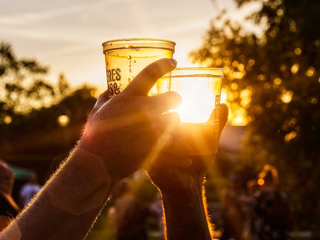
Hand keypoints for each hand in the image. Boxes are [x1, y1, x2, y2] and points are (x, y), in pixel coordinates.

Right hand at [78, 58, 180, 182]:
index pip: (150, 73)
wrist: (99, 163)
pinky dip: (168, 137)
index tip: (173, 63)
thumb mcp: (98, 111)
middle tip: (169, 104)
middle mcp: (143, 110)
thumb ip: (106, 98)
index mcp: (128, 97)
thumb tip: (110, 90)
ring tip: (161, 125)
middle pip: (174, 97)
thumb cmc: (95, 136)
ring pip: (176, 118)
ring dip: (171, 120)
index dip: (164, 65)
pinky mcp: (157, 145)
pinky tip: (162, 139)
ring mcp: (152, 128)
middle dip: (174, 99)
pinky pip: (173, 137)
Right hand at [147, 104, 228, 197]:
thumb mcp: (208, 141)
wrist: (190, 184)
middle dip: (175, 132)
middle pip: (158, 128)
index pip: (163, 116)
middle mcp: (156, 139)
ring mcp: (152, 152)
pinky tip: (188, 162)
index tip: (188, 126)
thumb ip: (215, 123)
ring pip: (158, 143)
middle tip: (189, 140)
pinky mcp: (151, 166)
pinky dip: (174, 160)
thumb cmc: (196, 160)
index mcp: (167, 129)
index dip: (174, 118)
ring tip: (189, 152)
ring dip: (176, 147)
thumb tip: (224, 104)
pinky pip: (158, 159)